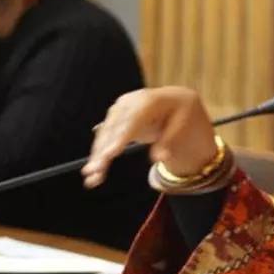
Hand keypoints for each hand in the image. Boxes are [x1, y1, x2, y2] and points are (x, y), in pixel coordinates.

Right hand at [81, 86, 218, 188]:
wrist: (174, 99)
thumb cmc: (180, 112)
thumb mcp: (182, 124)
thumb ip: (169, 140)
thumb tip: (160, 159)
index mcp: (148, 101)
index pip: (131, 122)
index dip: (118, 138)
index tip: (109, 154)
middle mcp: (130, 102)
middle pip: (114, 129)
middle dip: (102, 151)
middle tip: (94, 171)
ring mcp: (120, 107)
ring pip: (105, 133)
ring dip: (97, 155)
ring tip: (92, 175)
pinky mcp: (115, 115)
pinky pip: (105, 135)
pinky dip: (99, 152)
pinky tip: (95, 169)